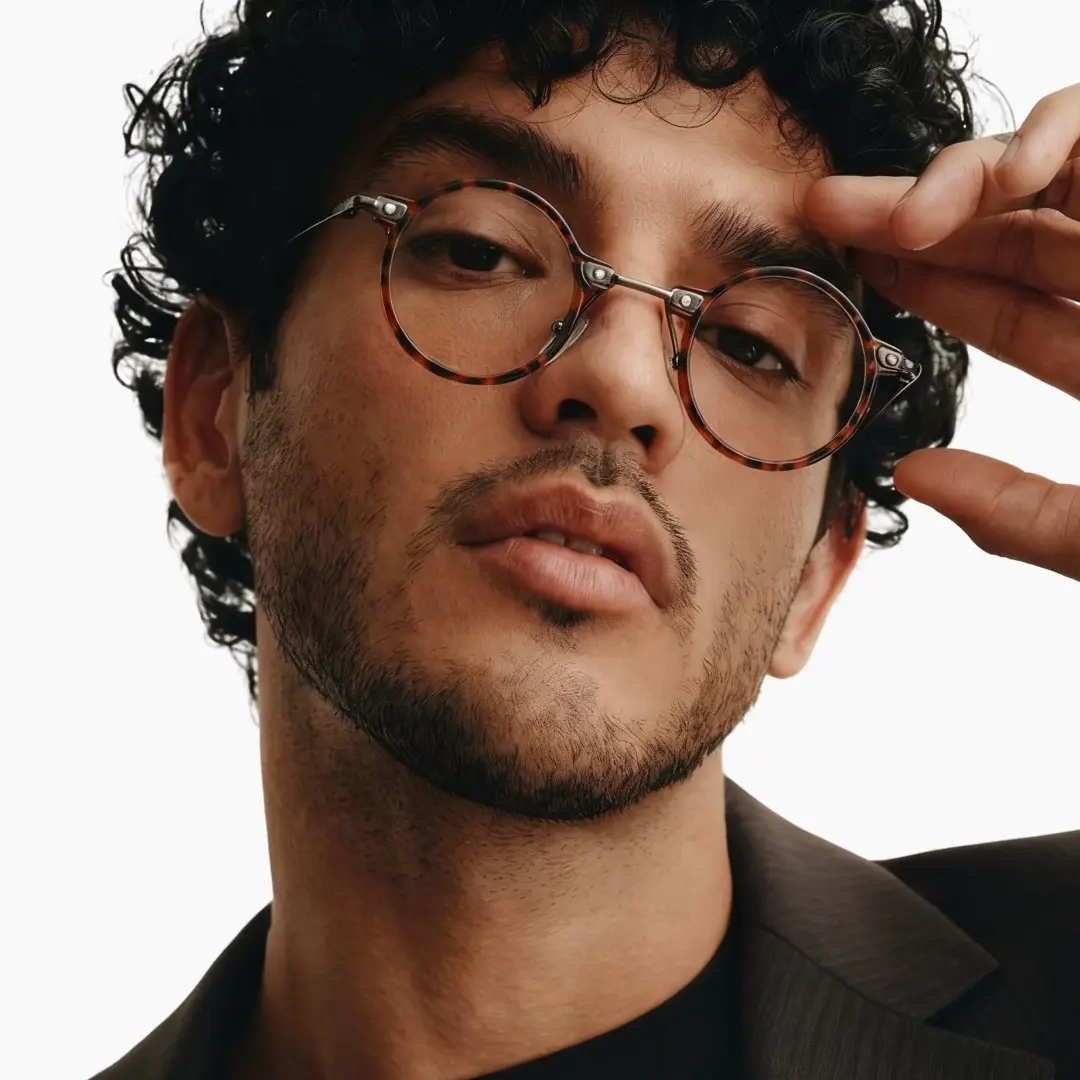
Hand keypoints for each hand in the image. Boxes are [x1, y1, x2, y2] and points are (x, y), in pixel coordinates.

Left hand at [804, 83, 1079, 581]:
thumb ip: (1023, 516)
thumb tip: (912, 478)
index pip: (1011, 309)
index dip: (931, 283)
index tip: (855, 269)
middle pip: (1021, 234)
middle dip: (921, 215)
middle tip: (827, 211)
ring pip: (1068, 172)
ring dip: (975, 174)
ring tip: (898, 208)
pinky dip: (1065, 136)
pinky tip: (998, 173)